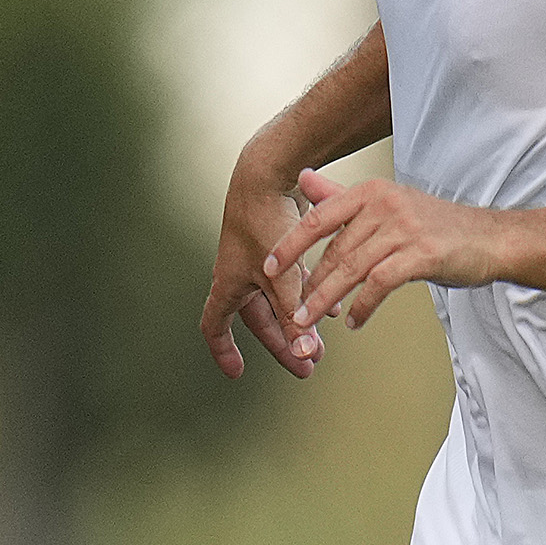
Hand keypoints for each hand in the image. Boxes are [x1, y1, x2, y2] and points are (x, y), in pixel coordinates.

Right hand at [197, 162, 322, 381]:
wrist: (269, 172)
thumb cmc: (267, 222)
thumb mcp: (282, 278)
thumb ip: (294, 316)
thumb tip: (304, 354)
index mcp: (229, 283)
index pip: (215, 325)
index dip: (224, 350)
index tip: (237, 371)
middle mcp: (239, 273)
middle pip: (259, 320)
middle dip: (284, 344)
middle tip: (306, 365)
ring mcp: (257, 259)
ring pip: (277, 301)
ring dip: (298, 322)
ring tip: (320, 342)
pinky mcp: (275, 244)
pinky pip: (289, 281)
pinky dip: (306, 296)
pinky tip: (331, 303)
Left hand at [271, 167, 503, 335]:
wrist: (490, 238)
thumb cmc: (436, 226)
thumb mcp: (386, 204)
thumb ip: (341, 197)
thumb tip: (304, 178)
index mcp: (372, 191)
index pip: (319, 217)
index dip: (290, 245)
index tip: (268, 266)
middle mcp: (385, 205)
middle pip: (334, 250)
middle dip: (309, 285)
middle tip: (291, 312)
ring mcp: (405, 228)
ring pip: (352, 269)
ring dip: (327, 300)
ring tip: (310, 322)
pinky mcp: (422, 254)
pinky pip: (380, 284)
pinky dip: (363, 306)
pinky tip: (356, 321)